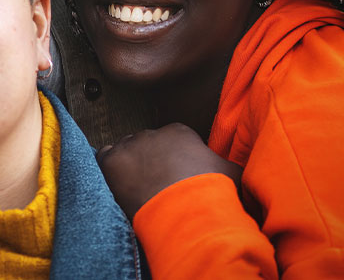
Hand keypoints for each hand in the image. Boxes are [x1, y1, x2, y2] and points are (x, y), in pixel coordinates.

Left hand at [97, 123, 242, 219]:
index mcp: (179, 132)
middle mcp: (153, 133)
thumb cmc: (213, 192)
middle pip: (145, 145)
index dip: (171, 160)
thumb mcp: (233, 174)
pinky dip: (107, 170)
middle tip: (154, 187)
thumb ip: (232, 166)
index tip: (174, 178)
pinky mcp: (112, 161)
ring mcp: (130, 145)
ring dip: (128, 167)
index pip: (169, 140)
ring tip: (136, 190)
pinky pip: (103, 159)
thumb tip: (240, 170)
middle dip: (149, 163)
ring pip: (124, 151)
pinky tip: (116, 186)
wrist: (189, 211)